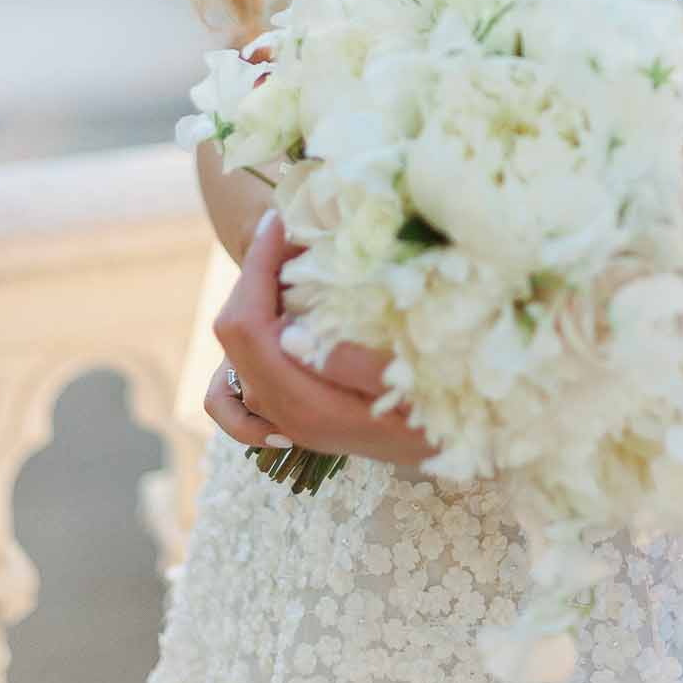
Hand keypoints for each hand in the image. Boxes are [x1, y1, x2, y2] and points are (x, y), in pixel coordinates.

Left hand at [207, 206, 436, 471]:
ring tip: (285, 267)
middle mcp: (283, 414)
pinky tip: (275, 328)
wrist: (450, 459)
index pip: (248, 327)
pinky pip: (234, 393)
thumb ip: (354, 368)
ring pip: (233, 356)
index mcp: (305, 404)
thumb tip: (294, 334)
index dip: (256, 269)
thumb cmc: (439, 422)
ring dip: (251, 302)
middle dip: (254, 274)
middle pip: (234, 334)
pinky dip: (240, 358)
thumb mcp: (410, 394)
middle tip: (290, 234)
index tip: (279, 224)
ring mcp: (283, 421)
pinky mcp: (291, 420)